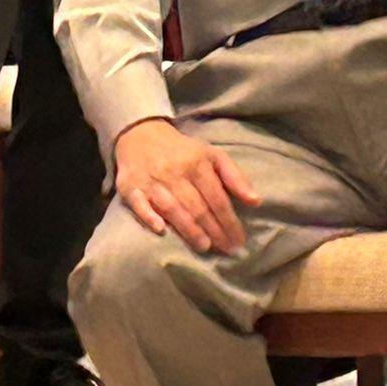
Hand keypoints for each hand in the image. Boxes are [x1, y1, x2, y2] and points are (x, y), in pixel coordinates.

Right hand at [114, 118, 259, 254]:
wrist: (142, 135)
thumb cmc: (183, 152)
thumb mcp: (213, 156)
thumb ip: (235, 177)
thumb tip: (256, 202)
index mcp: (198, 164)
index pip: (217, 198)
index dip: (229, 221)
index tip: (239, 241)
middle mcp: (175, 172)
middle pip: (197, 206)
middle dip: (214, 230)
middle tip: (227, 250)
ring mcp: (152, 181)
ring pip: (172, 208)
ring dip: (188, 229)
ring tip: (204, 247)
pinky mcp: (130, 187)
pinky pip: (139, 204)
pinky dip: (149, 217)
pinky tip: (160, 230)